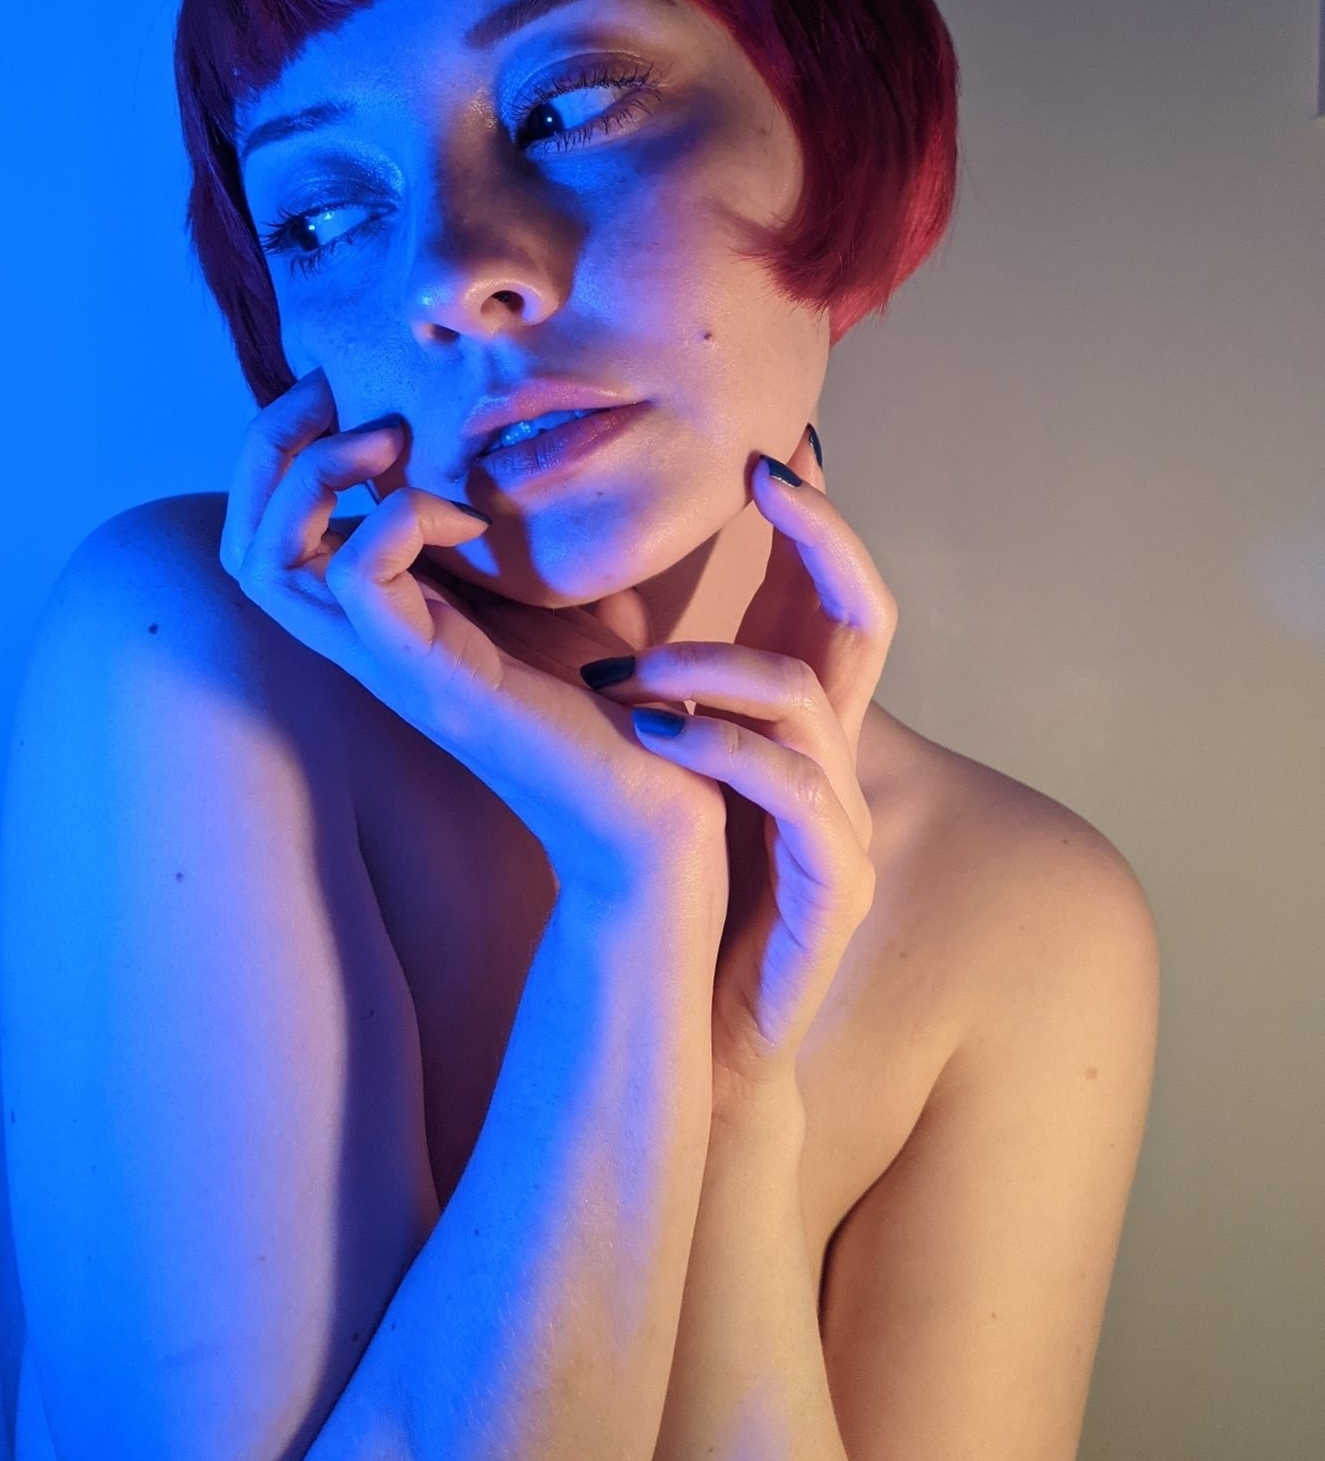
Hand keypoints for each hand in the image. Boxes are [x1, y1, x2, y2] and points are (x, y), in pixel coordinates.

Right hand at [217, 369, 727, 917]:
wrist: (656, 803)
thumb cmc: (614, 702)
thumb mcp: (562, 586)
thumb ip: (531, 525)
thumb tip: (543, 445)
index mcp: (385, 620)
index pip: (269, 538)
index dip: (277, 452)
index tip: (339, 391)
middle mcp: (369, 644)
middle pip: (245, 545)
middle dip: (269, 449)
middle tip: (336, 397)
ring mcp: (393, 667)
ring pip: (272, 565)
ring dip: (318, 478)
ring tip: (390, 444)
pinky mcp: (436, 683)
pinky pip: (361, 585)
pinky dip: (396, 522)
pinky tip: (467, 518)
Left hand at [577, 425, 896, 1105]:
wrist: (696, 1015)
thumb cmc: (680, 883)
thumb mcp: (665, 760)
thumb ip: (653, 678)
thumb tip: (596, 589)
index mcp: (790, 718)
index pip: (821, 593)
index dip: (811, 517)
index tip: (771, 444)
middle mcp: (832, 753)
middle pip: (865, 616)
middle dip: (825, 537)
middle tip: (767, 477)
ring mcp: (841, 815)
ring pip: (813, 697)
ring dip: (719, 665)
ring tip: (628, 668)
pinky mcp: (833, 882)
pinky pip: (796, 789)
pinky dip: (726, 750)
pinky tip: (657, 738)